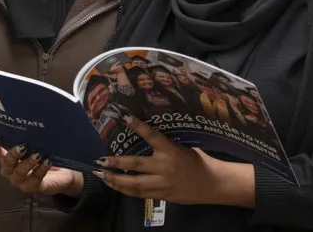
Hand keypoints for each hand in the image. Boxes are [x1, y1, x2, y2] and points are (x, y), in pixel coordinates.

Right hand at [0, 135, 83, 197]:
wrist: (63, 172)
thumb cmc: (44, 153)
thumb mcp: (34, 140)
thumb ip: (25, 132)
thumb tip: (24, 111)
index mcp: (6, 155)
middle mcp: (10, 169)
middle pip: (6, 163)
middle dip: (13, 154)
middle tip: (22, 145)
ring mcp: (20, 180)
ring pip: (19, 172)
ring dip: (28, 162)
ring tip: (38, 154)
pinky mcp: (33, 188)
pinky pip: (35, 179)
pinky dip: (41, 169)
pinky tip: (47, 161)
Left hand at [95, 115, 254, 207]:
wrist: (212, 184)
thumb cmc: (197, 162)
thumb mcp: (182, 148)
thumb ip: (164, 146)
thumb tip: (146, 136)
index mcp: (171, 150)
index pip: (152, 135)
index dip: (138, 126)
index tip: (125, 117)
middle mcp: (164, 166)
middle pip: (135, 165)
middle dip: (116, 163)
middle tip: (100, 160)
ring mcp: (162, 183)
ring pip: (134, 183)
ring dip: (116, 180)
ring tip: (101, 175)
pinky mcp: (162, 195)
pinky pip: (139, 194)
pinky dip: (125, 190)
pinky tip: (115, 186)